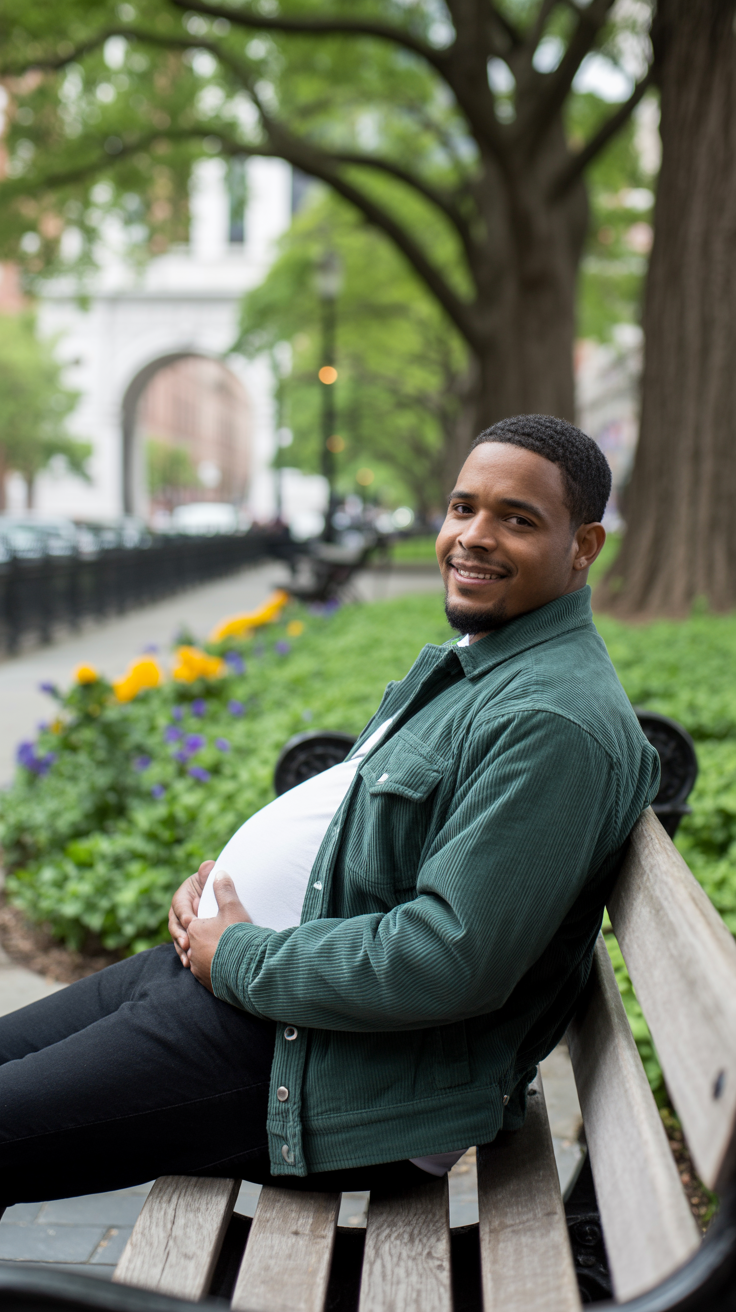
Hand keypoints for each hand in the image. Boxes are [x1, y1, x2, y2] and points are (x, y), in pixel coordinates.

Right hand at [168, 861, 213, 965]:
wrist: (226, 904)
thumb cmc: (219, 891)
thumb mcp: (214, 885)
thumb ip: (210, 876)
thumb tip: (208, 865)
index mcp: (185, 894)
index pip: (180, 904)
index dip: (184, 913)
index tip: (191, 922)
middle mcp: (181, 910)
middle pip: (175, 923)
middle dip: (180, 934)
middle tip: (187, 943)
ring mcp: (183, 925)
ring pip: (178, 936)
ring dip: (181, 947)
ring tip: (188, 958)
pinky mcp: (190, 937)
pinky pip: (184, 947)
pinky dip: (186, 955)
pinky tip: (189, 964)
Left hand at [187, 873, 252, 991]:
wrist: (250, 969)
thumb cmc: (239, 935)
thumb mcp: (232, 907)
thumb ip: (223, 889)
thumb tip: (219, 872)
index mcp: (193, 931)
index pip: (191, 919)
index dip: (200, 912)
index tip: (210, 910)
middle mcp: (192, 951)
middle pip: (195, 939)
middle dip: (203, 934)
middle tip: (219, 930)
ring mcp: (199, 969)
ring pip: (200, 957)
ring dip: (208, 951)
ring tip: (223, 947)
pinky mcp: (208, 984)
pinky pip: (207, 972)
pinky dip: (214, 966)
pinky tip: (226, 962)